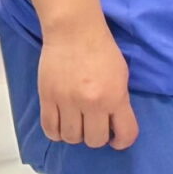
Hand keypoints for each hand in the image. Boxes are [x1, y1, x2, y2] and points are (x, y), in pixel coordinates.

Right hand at [39, 16, 138, 149]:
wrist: (74, 32)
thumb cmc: (102, 51)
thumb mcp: (121, 76)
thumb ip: (119, 100)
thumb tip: (114, 123)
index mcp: (115, 97)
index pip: (125, 134)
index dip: (122, 141)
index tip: (117, 139)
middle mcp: (91, 103)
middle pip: (94, 140)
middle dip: (96, 136)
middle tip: (95, 126)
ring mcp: (67, 102)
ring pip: (71, 138)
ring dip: (76, 134)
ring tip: (77, 123)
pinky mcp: (47, 98)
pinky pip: (49, 129)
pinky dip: (56, 132)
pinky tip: (62, 125)